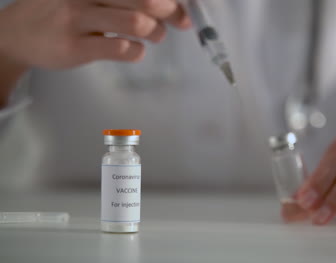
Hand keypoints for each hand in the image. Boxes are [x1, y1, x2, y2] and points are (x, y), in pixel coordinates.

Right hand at [0, 0, 190, 68]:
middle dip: (170, 11)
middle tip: (180, 21)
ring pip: (135, 22)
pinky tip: (135, 50)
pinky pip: (120, 48)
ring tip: (155, 36)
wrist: (17, 33)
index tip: (183, 4)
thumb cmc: (61, 11)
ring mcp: (78, 19)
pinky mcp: (75, 47)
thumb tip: (163, 2)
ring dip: (155, 32)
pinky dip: (137, 51)